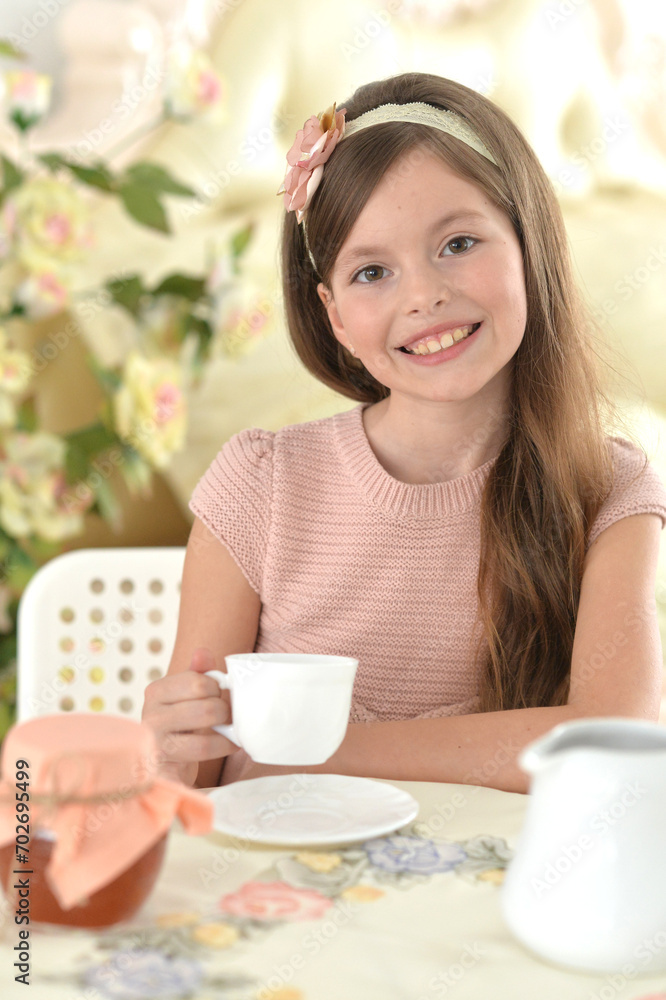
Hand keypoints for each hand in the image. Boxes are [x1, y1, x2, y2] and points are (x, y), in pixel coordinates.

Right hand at [141, 647, 238, 786]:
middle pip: (205, 705)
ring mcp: (156, 741)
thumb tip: (203, 652)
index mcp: (157, 692)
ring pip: (205, 727)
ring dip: (227, 729)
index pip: (198, 681)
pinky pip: (204, 748)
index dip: (216, 688)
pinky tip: (230, 744)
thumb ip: (196, 674)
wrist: (165, 765)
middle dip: (224, 709)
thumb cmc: (180, 726)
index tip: (219, 695)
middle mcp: (151, 715)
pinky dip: (224, 745)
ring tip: (230, 730)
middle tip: (226, 716)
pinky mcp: (165, 762)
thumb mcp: (186, 697)